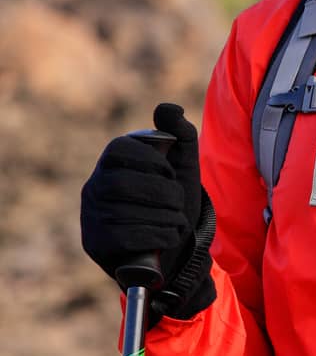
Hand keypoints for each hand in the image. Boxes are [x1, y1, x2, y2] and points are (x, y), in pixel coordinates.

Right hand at [80, 103, 215, 319]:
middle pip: (123, 183)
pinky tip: (169, 238)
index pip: (118, 148)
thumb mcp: (185, 165)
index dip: (151, 159)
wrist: (177, 248)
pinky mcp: (96, 245)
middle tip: (178, 201)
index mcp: (111, 164)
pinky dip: (159, 237)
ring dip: (166, 217)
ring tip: (177, 221)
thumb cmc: (175, 201)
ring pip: (126, 212)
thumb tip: (167, 108)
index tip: (170, 172)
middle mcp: (94, 188)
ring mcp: (91, 217)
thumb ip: (180, 134)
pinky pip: (126, 237)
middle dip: (163, 192)